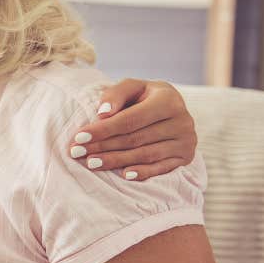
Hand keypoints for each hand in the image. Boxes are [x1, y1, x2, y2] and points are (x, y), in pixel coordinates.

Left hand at [69, 79, 196, 180]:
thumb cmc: (144, 96)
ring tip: (91, 163)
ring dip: (115, 161)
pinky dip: (143, 173)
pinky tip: (124, 175)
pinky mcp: (186, 156)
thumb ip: (116, 94)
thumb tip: (102, 114)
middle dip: (102, 146)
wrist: (171, 108)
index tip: (78, 137)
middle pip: (134, 139)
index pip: (129, 119)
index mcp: (169, 99)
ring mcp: (186, 140)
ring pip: (145, 155)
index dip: (103, 130)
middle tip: (77, 153)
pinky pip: (161, 168)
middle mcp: (182, 120)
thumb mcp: (132, 87)